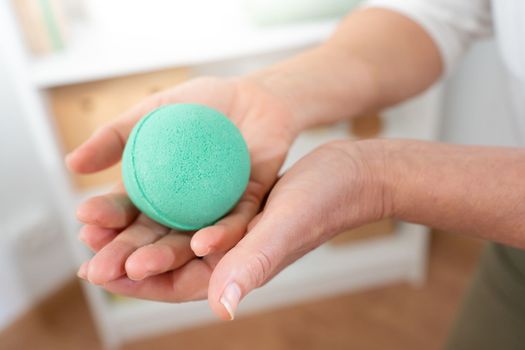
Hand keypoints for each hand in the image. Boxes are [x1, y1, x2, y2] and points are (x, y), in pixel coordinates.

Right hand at [69, 77, 296, 296]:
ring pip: (189, 241)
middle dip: (125, 255)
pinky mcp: (248, 209)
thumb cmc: (199, 104)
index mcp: (156, 192)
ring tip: (140, 268)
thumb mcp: (152, 112)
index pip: (125, 212)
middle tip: (102, 270)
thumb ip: (116, 136)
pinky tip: (201, 244)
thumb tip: (72, 164)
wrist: (251, 95)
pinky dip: (220, 235)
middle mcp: (182, 210)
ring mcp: (214, 213)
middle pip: (152, 237)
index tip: (84, 227)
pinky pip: (235, 225)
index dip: (105, 221)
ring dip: (165, 257)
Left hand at [76, 139, 387, 319]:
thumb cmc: (327, 201)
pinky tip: (143, 191)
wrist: (351, 174)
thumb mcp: (287, 226)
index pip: (179, 285)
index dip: (136, 283)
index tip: (97, 271)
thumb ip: (255, 263)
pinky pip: (191, 210)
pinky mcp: (234, 206)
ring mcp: (233, 231)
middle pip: (169, 263)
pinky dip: (164, 205)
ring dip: (138, 230)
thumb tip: (223, 307)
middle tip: (86, 243)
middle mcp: (231, 253)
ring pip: (175, 236)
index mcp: (240, 268)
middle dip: (125, 257)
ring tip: (102, 218)